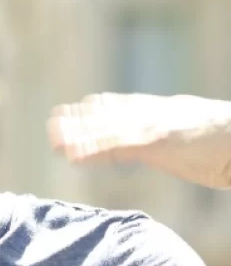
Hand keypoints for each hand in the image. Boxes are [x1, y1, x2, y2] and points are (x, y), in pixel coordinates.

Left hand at [47, 93, 230, 188]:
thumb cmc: (228, 144)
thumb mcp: (193, 137)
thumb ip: (173, 136)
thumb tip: (163, 142)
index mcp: (165, 111)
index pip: (126, 107)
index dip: (100, 108)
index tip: (78, 107)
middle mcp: (154, 115)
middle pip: (110, 115)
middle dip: (81, 119)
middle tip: (53, 121)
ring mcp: (154, 126)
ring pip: (108, 129)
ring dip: (79, 135)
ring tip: (54, 139)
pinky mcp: (158, 141)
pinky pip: (119, 147)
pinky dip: (94, 151)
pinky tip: (73, 158)